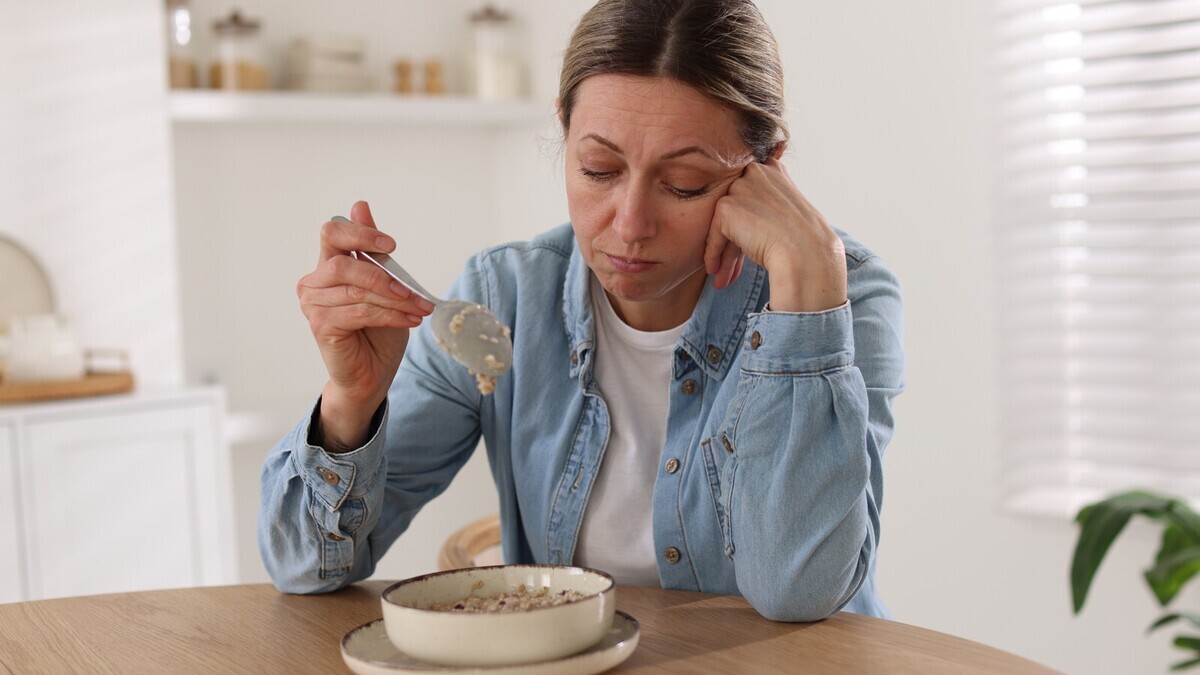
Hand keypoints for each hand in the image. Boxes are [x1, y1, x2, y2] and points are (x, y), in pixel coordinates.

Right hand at [296, 200, 434, 448]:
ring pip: (355, 290)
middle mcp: (314, 282)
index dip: (360, 232)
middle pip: (343, 262)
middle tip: (412, 290)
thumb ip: (372, 250)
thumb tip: (360, 205)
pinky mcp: (320, 326)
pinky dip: (389, 315)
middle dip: (383, 274)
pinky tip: (408, 320)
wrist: (372, 374)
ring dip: (393, 299)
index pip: (332, 232)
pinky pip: (358, 311)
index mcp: (328, 265)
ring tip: (418, 309)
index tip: (391, 245)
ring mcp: (313, 305)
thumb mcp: (384, 284)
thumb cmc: (377, 330)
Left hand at [703, 157, 847, 312]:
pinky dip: (714, 254)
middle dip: (733, 241)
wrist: (806, 253)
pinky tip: (715, 271)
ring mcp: (740, 187)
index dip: (748, 224)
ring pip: (725, 224)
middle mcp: (755, 172)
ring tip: (722, 276)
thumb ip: (766, 206)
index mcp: (772, 169)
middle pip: (737, 210)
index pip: (751, 197)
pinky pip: (715, 235)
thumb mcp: (787, 211)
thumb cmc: (804, 240)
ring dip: (723, 252)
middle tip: (730, 266)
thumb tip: (745, 223)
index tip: (747, 245)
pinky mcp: (726, 207)